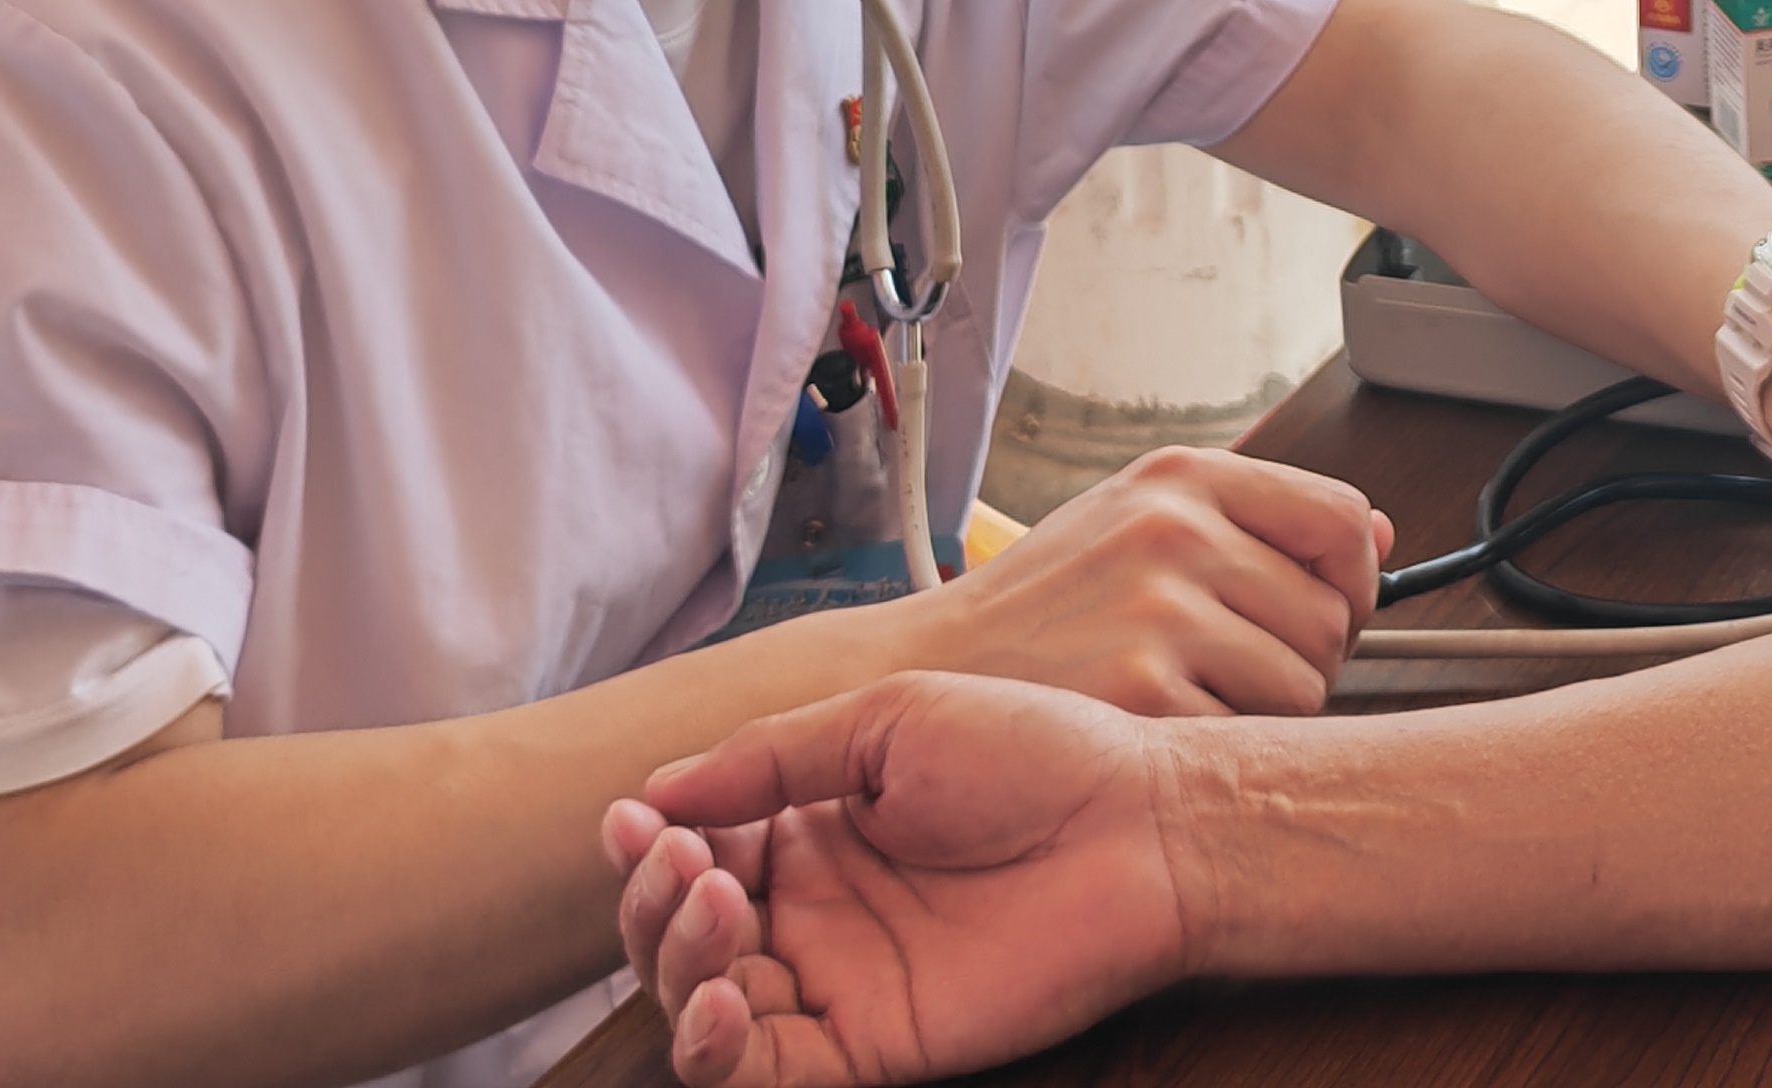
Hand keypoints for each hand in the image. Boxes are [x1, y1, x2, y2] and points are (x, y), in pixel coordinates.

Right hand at [607, 673, 1186, 1086]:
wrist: (1137, 825)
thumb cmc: (1035, 752)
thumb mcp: (891, 720)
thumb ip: (774, 757)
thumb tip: (655, 790)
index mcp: (813, 829)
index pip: (694, 853)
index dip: (651, 845)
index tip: (634, 820)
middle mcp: (814, 912)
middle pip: (680, 936)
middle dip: (653, 904)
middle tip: (685, 862)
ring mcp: (838, 983)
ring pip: (703, 1006)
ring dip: (676, 964)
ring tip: (717, 906)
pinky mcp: (871, 1046)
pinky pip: (763, 1073)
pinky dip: (714, 1050)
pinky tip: (718, 1001)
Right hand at [897, 445, 1387, 716]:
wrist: (923, 674)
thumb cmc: (1041, 605)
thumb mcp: (1140, 522)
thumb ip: (1259, 521)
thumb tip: (1379, 531)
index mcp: (1182, 477)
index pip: (1340, 519)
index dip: (1353, 578)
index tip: (1328, 610)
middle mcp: (1175, 530)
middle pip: (1331, 616)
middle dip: (1307, 659)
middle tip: (1235, 671)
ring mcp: (1158, 610)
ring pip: (1304, 686)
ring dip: (1266, 712)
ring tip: (1191, 697)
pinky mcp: (1141, 692)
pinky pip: (1246, 737)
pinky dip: (1216, 749)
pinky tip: (1160, 730)